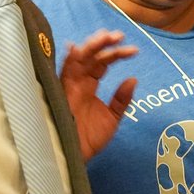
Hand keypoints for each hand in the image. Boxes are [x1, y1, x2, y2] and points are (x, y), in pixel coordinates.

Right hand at [59, 30, 137, 159]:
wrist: (74, 158)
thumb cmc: (89, 140)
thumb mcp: (112, 118)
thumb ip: (121, 99)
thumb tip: (133, 79)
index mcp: (88, 86)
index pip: (102, 63)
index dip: (116, 54)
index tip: (133, 50)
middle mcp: (77, 82)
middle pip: (90, 56)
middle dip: (103, 44)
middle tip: (118, 35)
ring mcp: (68, 86)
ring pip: (77, 59)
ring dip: (91, 46)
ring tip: (107, 37)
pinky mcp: (59, 93)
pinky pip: (63, 72)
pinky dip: (70, 60)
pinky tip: (79, 49)